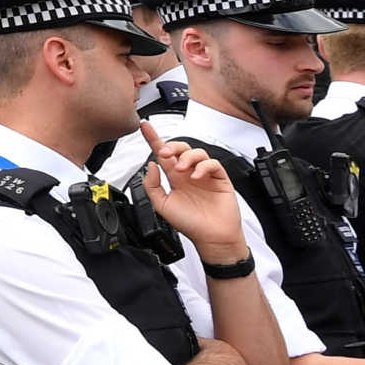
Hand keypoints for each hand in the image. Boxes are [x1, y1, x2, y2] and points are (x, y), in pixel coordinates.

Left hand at [138, 126, 245, 260]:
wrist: (211, 238)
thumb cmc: (190, 224)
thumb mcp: (162, 205)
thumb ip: (152, 185)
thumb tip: (151, 165)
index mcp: (174, 179)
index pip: (163, 155)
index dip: (153, 139)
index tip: (144, 126)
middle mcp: (189, 174)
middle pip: (180, 148)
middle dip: (172, 146)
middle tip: (165, 154)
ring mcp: (205, 175)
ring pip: (197, 152)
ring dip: (187, 157)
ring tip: (182, 170)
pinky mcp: (220, 179)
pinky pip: (213, 164)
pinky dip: (204, 166)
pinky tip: (197, 177)